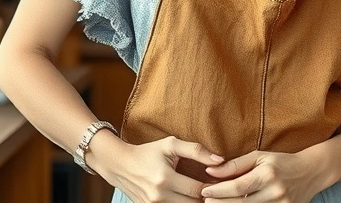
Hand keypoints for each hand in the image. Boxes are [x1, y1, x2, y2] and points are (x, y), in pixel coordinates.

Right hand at [91, 134, 224, 202]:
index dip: (212, 186)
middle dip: (206, 197)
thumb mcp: (170, 144)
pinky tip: (188, 197)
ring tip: (202, 193)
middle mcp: (158, 196)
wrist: (119, 165)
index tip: (219, 181)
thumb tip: (221, 160)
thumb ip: (196, 150)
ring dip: (195, 202)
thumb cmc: (147, 152)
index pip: (197, 190)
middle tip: (215, 189)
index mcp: (164, 178)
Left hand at [199, 150, 326, 202]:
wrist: (311, 172)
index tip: (204, 191)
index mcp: (268, 174)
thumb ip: (235, 165)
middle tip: (205, 202)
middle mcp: (276, 192)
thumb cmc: (281, 162)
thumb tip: (210, 171)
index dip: (218, 190)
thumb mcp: (259, 157)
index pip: (237, 186)